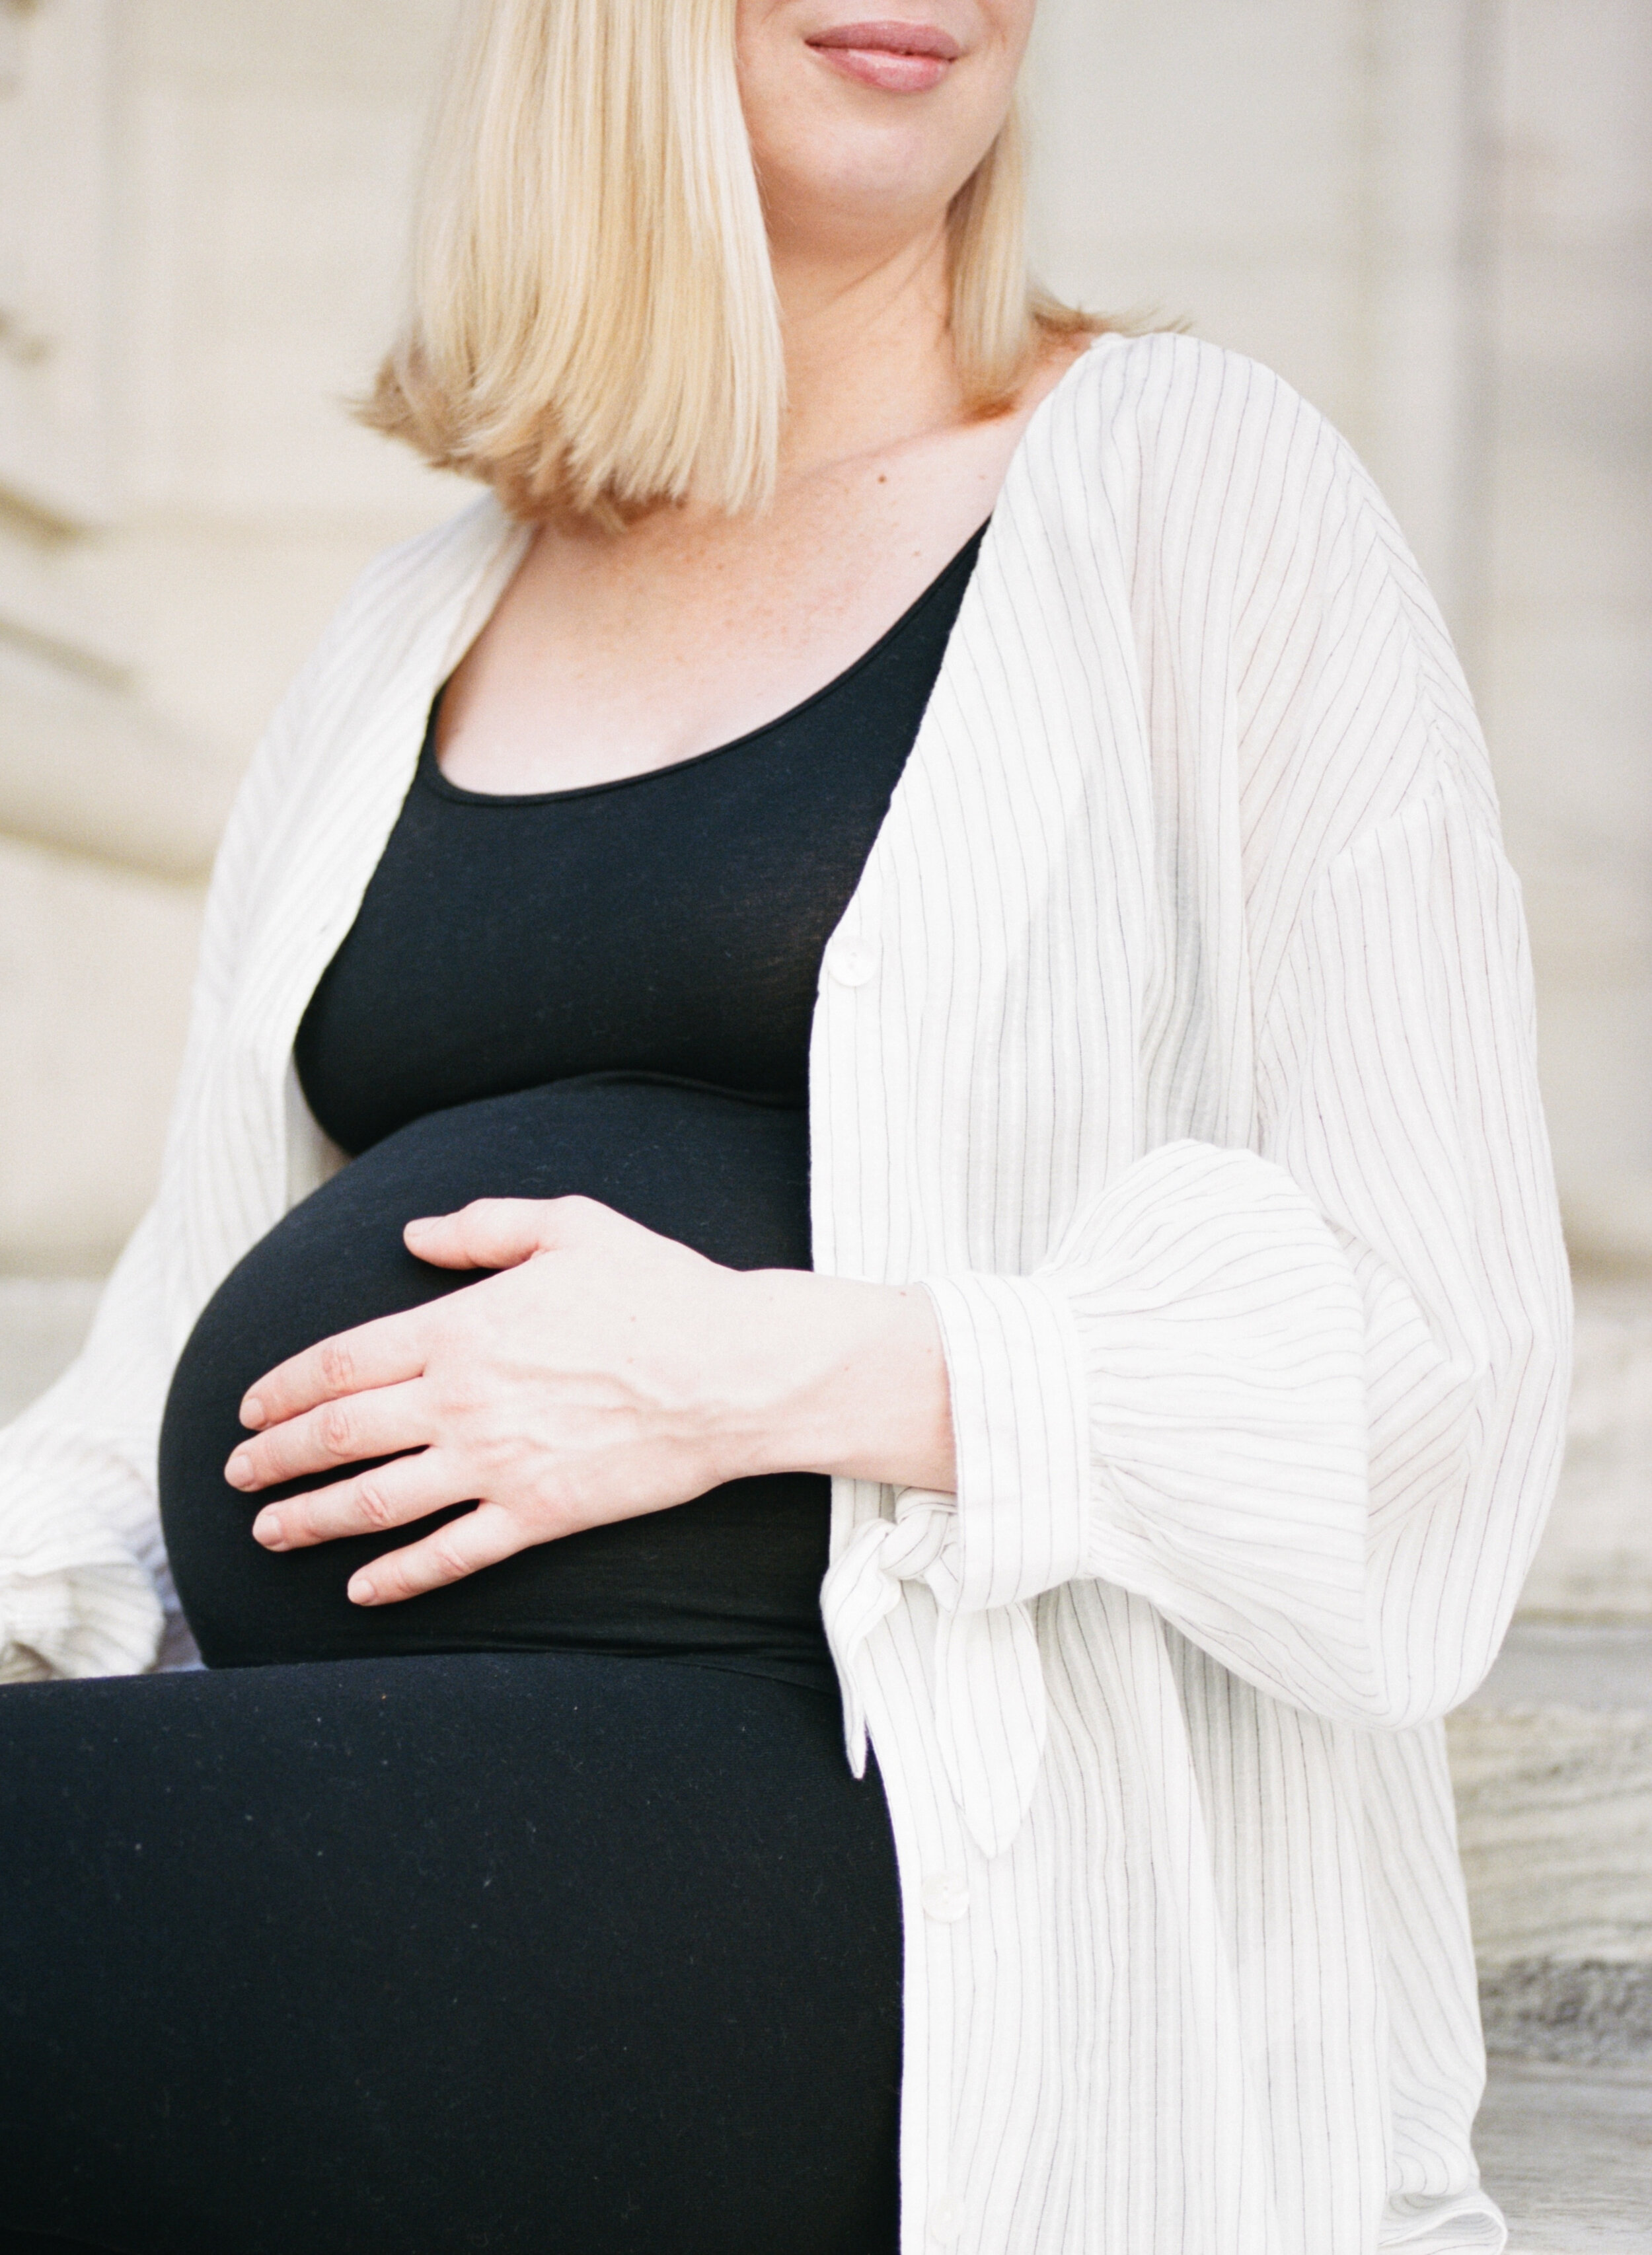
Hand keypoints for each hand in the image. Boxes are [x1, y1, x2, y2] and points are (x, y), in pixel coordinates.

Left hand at [225, 1196, 953, 1605]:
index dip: (280, 1390)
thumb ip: (483, 1226)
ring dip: (310, 1521)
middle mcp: (461, 1402)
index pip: (339, 1364)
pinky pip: (450, 1555)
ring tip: (270, 1533)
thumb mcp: (571, 1225)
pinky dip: (397, 1578)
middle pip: (336, 1437)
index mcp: (459, 1330)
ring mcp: (495, 1465)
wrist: (732, 1371)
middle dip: (272, 1459)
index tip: (247, 1410)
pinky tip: (360, 1591)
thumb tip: (414, 1235)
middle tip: (237, 1474)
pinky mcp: (538, 1515)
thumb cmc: (658, 1290)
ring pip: (375, 1503)